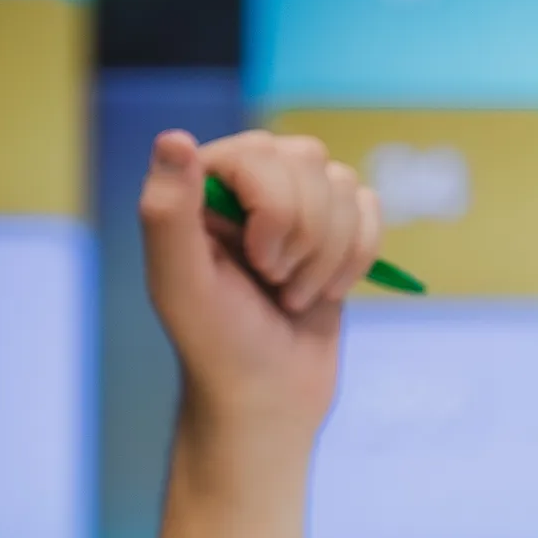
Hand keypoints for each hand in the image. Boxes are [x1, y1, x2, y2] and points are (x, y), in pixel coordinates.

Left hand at [137, 128, 381, 464]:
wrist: (268, 399)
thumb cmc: (218, 346)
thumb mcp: (180, 284)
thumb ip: (167, 212)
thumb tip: (173, 137)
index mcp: (202, 188)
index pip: (259, 153)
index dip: (273, 210)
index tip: (256, 265)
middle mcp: (246, 187)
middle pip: (308, 159)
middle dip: (303, 235)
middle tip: (273, 283)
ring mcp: (294, 206)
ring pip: (344, 183)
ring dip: (328, 255)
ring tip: (292, 296)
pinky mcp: (334, 231)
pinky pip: (370, 207)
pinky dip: (357, 256)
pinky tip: (326, 292)